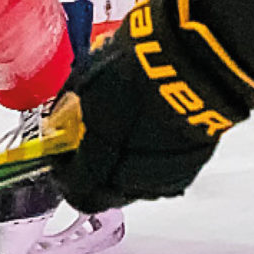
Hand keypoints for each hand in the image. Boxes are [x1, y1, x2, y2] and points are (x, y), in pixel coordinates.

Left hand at [54, 0, 253, 211]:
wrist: (194, 58)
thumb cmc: (137, 66)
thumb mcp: (86, 80)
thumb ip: (70, 110)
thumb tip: (59, 119)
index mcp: (101, 160)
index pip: (74, 187)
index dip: (63, 172)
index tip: (61, 155)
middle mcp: (133, 179)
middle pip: (105, 195)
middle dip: (93, 173)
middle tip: (91, 145)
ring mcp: (167, 175)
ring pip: (136, 188)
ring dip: (124, 171)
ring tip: (125, 136)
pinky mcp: (194, 165)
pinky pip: (164, 175)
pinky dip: (153, 163)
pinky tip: (152, 135)